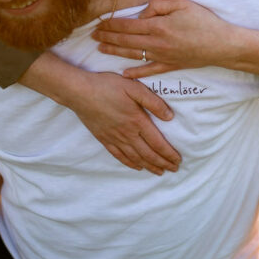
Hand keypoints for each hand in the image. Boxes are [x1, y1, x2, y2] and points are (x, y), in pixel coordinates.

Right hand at [20, 54, 180, 173]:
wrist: (80, 92)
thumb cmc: (108, 86)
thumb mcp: (134, 87)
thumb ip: (153, 102)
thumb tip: (170, 117)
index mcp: (137, 121)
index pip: (158, 143)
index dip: (169, 154)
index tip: (178, 160)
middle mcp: (127, 134)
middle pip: (149, 154)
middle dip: (163, 163)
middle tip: (174, 169)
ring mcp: (115, 138)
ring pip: (136, 158)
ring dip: (149, 166)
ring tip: (160, 172)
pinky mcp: (104, 139)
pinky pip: (119, 156)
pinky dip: (130, 164)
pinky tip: (137, 167)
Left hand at [93, 0, 245, 78]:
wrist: (222, 45)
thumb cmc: (204, 21)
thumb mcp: (182, 4)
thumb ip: (159, 5)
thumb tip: (142, 12)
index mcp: (158, 26)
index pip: (127, 25)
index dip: (111, 24)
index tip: (98, 22)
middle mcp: (156, 43)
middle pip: (126, 40)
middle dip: (107, 36)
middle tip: (92, 35)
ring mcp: (162, 57)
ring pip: (132, 54)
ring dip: (115, 51)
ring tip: (100, 48)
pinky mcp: (170, 66)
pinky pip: (149, 71)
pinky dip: (135, 72)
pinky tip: (123, 73)